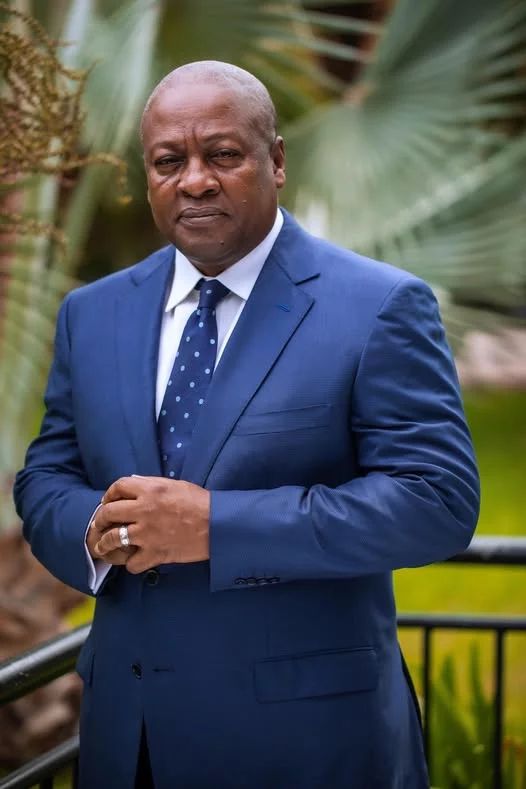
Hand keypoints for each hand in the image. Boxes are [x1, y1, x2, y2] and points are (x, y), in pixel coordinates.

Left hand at [93, 476, 210, 573]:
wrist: (218, 525)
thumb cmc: (200, 502)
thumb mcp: (175, 485)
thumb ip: (152, 484)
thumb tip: (134, 484)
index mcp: (150, 490)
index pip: (117, 487)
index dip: (109, 494)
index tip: (108, 501)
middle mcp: (143, 510)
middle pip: (108, 513)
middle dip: (100, 519)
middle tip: (100, 525)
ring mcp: (147, 533)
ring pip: (112, 539)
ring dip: (104, 544)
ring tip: (103, 547)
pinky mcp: (155, 553)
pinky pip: (131, 564)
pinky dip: (131, 564)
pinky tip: (134, 561)